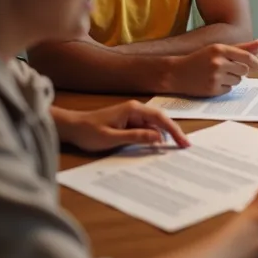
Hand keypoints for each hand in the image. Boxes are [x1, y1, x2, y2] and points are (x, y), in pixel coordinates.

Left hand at [54, 101, 189, 152]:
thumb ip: (136, 136)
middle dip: (174, 133)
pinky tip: (158, 146)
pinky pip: (146, 129)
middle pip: (161, 120)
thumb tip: (158, 137)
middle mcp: (135, 110)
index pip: (160, 118)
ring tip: (176, 148)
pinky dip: (154, 136)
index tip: (184, 142)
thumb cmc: (88, 132)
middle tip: (185, 147)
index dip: (174, 130)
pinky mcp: (128, 122)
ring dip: (165, 135)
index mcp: (133, 110)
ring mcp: (132, 116)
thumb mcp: (112, 138)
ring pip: (154, 125)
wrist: (72, 127)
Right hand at [171, 39, 257, 96]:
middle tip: (228, 68)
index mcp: (219, 49)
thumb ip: (240, 47)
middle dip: (240, 70)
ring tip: (217, 75)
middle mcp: (218, 62)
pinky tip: (212, 82)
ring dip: (232, 79)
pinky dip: (224, 87)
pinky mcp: (212, 89)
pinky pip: (229, 89)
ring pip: (238, 81)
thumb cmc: (200, 59)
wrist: (176, 72)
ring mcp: (215, 77)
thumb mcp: (217, 49)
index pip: (246, 57)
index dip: (255, 62)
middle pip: (244, 70)